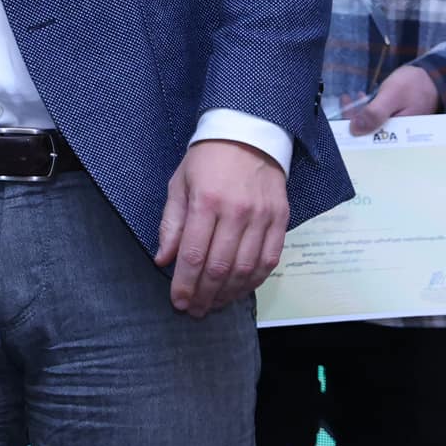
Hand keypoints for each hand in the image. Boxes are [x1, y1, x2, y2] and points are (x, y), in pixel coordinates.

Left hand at [154, 138, 287, 317]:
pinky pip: (270, 260)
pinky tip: (240, 290)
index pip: (194, 255)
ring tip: (214, 305)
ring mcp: (262, 217)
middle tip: (194, 311)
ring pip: (246, 269)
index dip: (185, 284)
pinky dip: (254, 280)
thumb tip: (164, 259)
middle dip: (205, 295)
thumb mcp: (179, 184)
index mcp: (206, 202)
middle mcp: (237, 212)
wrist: (248, 134)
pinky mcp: (281, 219)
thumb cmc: (207, 159)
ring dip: (229, 294)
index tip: (178, 301)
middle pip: (220, 267)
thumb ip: (172, 224)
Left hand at [343, 64, 440, 136]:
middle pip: (371, 134)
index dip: (354, 130)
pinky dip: (370, 110)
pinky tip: (363, 100)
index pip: (371, 139)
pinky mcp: (399, 119)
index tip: (341, 117)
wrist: (435, 76)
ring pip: (374, 125)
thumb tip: (354, 130)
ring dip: (360, 114)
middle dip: (354, 120)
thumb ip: (374, 113)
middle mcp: (399, 136)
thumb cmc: (414, 85)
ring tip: (349, 99)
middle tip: (345, 101)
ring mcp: (399, 127)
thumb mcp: (391, 96)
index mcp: (400, 135)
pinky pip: (380, 118)